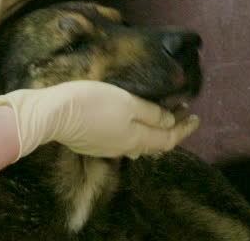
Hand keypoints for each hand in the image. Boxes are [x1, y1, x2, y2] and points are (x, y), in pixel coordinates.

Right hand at [0, 80, 200, 159]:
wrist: (53, 113)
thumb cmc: (92, 103)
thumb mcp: (127, 102)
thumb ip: (150, 113)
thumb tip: (169, 121)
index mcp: (137, 138)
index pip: (168, 139)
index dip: (184, 128)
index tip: (196, 115)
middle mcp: (125, 147)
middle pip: (155, 142)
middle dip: (172, 127)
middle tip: (183, 110)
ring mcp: (107, 146)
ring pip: (139, 141)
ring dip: (153, 128)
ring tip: (161, 113)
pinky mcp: (92, 141)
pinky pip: (122, 138)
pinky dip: (136, 128)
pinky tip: (132, 118)